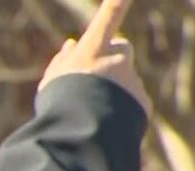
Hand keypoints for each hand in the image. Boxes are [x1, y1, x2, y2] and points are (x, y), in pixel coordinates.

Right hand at [39, 0, 151, 115]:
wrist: (81, 135)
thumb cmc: (59, 106)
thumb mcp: (52, 81)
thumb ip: (63, 60)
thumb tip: (72, 44)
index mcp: (92, 51)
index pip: (109, 18)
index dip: (118, 3)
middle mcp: (116, 60)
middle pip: (120, 48)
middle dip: (112, 56)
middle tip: (95, 75)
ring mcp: (131, 80)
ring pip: (124, 79)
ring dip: (113, 90)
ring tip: (93, 112)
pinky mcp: (142, 101)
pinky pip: (131, 101)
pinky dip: (121, 110)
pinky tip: (106, 123)